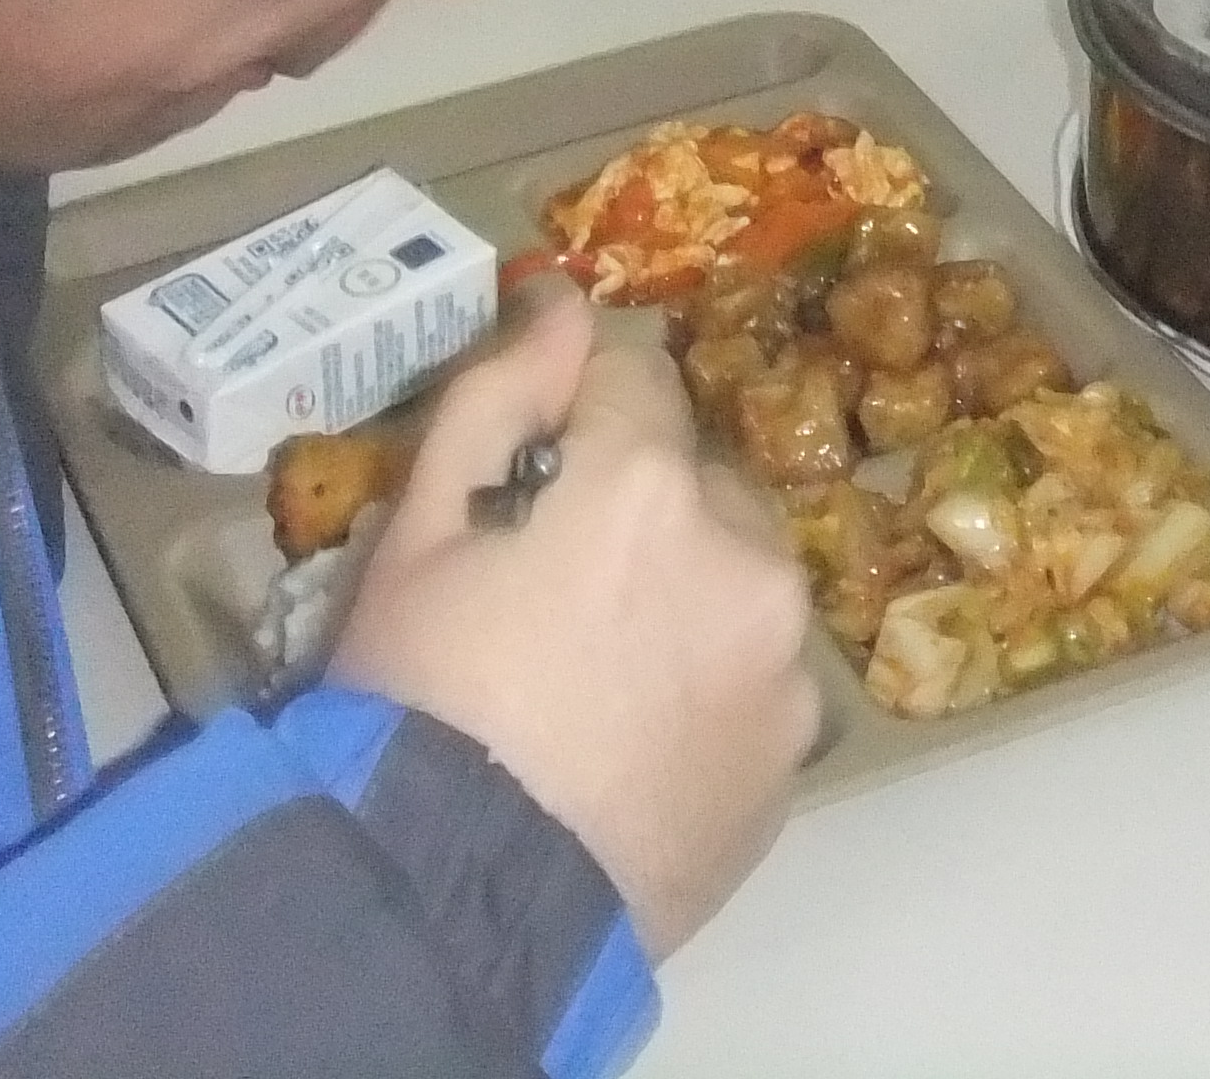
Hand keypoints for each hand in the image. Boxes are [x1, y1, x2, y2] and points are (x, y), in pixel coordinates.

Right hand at [328, 281, 817, 957]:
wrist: (455, 904)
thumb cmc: (412, 710)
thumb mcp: (412, 541)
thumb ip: (498, 400)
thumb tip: (564, 305)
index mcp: (646, 485)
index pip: (634, 379)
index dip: (579, 418)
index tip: (534, 477)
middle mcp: (744, 552)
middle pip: (700, 483)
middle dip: (642, 512)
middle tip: (554, 598)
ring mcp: (784, 658)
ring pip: (740, 579)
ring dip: (689, 596)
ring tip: (597, 680)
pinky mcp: (797, 748)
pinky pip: (759, 677)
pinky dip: (712, 686)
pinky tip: (639, 741)